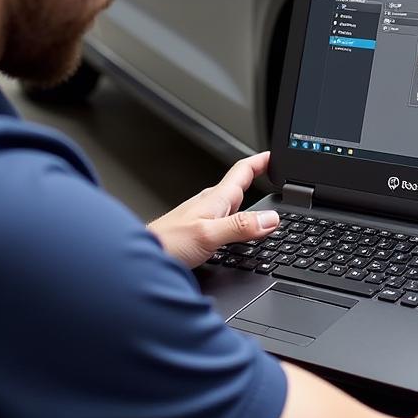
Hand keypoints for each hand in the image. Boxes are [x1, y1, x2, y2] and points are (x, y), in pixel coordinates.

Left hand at [147, 152, 278, 268]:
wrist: (140, 261)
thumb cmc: (166, 245)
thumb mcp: (208, 235)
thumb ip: (240, 227)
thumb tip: (271, 219)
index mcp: (215, 200)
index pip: (243, 171)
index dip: (261, 161)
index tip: (277, 156)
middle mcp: (210, 205)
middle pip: (240, 187)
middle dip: (260, 179)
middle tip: (278, 178)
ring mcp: (203, 218)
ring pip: (233, 205)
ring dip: (250, 202)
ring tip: (265, 204)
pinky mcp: (198, 233)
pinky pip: (226, 221)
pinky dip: (239, 221)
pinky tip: (239, 233)